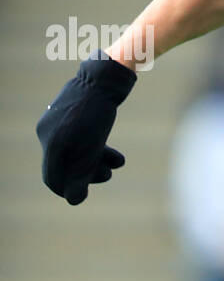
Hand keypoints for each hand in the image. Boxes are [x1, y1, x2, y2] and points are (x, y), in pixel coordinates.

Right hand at [36, 51, 136, 204]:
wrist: (105, 78)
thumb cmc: (95, 115)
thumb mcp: (89, 149)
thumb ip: (80, 175)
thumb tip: (73, 201)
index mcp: (49, 140)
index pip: (52, 176)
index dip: (67, 188)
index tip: (82, 194)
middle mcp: (49, 131)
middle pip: (66, 165)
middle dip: (88, 173)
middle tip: (108, 173)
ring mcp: (60, 120)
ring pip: (77, 151)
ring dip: (98, 161)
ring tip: (118, 162)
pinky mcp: (75, 112)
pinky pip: (83, 137)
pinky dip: (99, 147)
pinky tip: (116, 152)